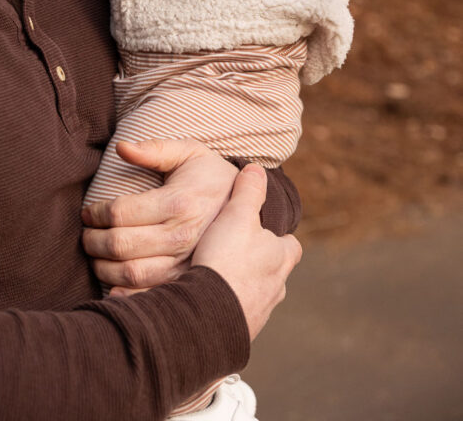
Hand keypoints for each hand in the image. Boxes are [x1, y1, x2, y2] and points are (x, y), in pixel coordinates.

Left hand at [81, 138, 236, 292]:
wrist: (248, 206)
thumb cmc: (210, 176)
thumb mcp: (189, 152)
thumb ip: (154, 149)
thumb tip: (121, 147)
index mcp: (178, 202)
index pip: (120, 212)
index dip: (95, 213)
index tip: (86, 213)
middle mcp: (183, 235)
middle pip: (121, 244)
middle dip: (93, 242)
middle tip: (84, 236)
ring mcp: (187, 262)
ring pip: (132, 273)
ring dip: (103, 268)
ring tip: (95, 257)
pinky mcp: (189, 280)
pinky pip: (150, 294)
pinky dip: (126, 294)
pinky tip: (113, 283)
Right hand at [192, 163, 301, 340]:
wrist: (209, 316)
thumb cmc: (227, 261)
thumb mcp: (237, 215)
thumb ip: (248, 191)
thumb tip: (257, 168)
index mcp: (280, 259)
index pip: (291, 245)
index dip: (280, 237)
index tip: (265, 231)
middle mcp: (275, 289)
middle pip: (275, 272)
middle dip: (260, 264)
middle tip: (237, 254)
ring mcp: (259, 313)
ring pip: (256, 295)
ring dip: (242, 286)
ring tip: (218, 278)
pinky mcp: (240, 331)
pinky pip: (237, 314)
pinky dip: (227, 306)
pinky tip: (208, 300)